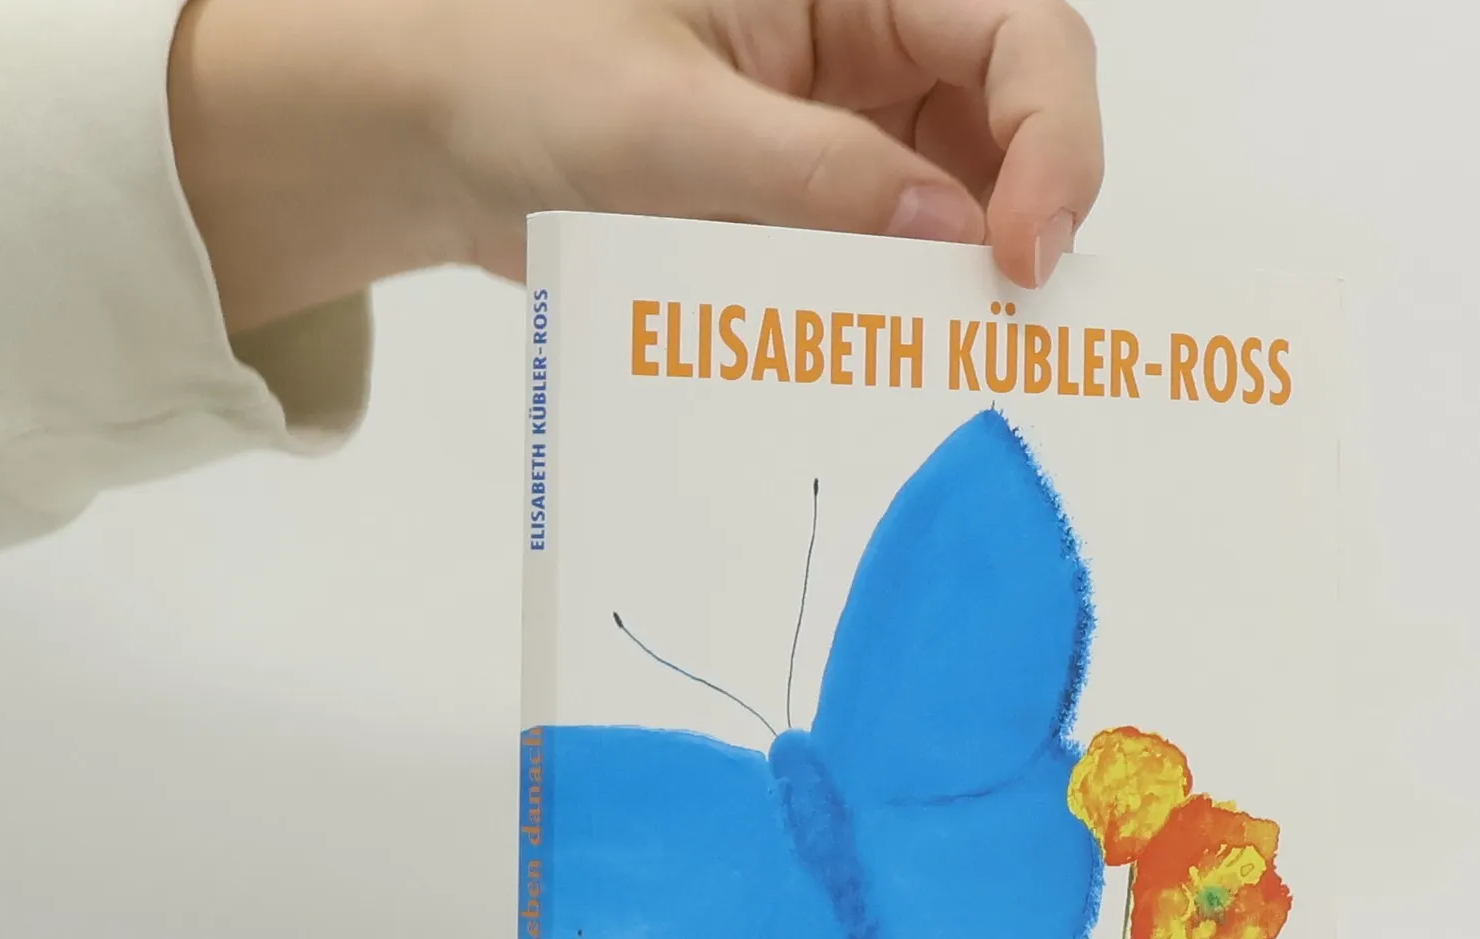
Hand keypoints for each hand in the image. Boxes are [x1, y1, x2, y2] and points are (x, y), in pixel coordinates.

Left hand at [169, 0, 1102, 336]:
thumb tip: (954, 235)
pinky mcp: (808, 212)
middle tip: (1004, 327)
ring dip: (962, 284)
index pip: (1020, 34)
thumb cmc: (515, 72)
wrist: (424, 140)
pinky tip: (881, 364)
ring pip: (962, 208)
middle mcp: (868, 48)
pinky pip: (886, 265)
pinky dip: (895, 316)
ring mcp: (843, 136)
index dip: (1055, 137)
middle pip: (1016, 123)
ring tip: (941, 360)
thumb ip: (812, 173)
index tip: (1022, 251)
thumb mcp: (663, 120)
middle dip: (1027, 218)